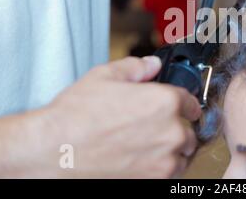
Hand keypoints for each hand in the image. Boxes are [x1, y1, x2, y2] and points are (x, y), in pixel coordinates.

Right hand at [32, 57, 200, 177]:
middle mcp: (171, 132)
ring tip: (154, 146)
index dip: (186, 103)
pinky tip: (146, 161)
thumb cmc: (76, 116)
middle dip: (179, 128)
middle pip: (190, 131)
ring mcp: (164, 160)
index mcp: (165, 102)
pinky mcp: (153, 181)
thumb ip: (136, 68)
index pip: (191, 102)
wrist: (55, 150)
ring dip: (174, 150)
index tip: (183, 108)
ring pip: (183, 155)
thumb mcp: (105, 76)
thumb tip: (151, 65)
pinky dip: (163, 168)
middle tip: (160, 128)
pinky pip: (171, 175)